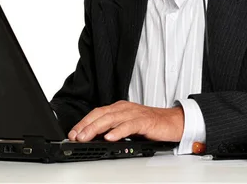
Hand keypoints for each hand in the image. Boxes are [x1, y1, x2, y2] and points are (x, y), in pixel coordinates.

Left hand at [68, 100, 183, 141]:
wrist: (174, 122)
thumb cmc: (151, 125)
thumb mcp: (128, 126)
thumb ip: (113, 128)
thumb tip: (96, 138)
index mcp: (119, 108)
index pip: (97, 113)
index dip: (83, 122)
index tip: (73, 133)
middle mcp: (125, 108)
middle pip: (101, 115)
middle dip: (86, 126)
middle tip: (75, 136)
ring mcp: (134, 113)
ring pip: (111, 119)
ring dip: (96, 128)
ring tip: (86, 137)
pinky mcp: (145, 121)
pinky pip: (129, 126)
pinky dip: (118, 131)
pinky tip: (109, 137)